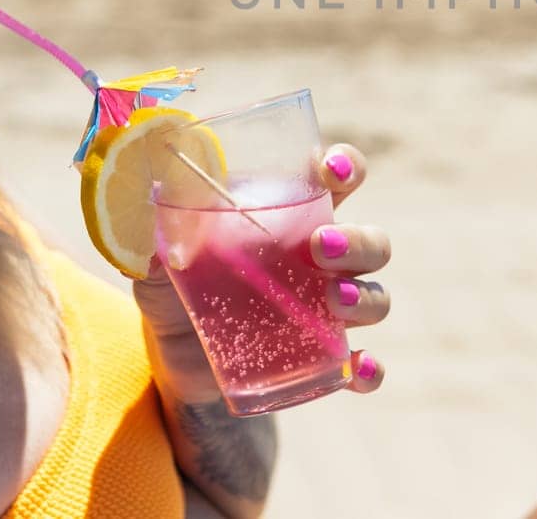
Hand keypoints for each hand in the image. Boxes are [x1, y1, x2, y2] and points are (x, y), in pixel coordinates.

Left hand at [130, 141, 390, 398]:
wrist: (175, 360)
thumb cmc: (175, 286)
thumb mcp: (160, 259)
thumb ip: (162, 240)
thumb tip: (166, 241)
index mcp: (292, 216)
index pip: (338, 179)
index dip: (347, 167)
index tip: (330, 170)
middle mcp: (322, 260)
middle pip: (371, 242)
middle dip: (358, 241)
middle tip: (321, 247)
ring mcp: (328, 312)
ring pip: (376, 297)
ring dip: (366, 297)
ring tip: (335, 301)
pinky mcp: (322, 360)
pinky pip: (361, 366)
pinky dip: (368, 369)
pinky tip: (357, 368)